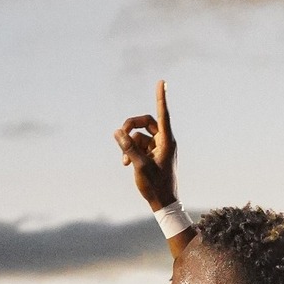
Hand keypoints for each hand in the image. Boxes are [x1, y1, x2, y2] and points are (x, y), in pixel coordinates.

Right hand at [113, 79, 177, 210]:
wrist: (163, 202)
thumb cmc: (155, 185)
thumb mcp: (139, 166)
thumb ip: (128, 148)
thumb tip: (117, 132)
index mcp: (166, 141)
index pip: (162, 114)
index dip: (160, 97)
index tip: (162, 81)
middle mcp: (163, 140)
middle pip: (145, 122)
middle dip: (130, 127)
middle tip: (118, 134)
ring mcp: (158, 147)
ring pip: (138, 136)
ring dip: (128, 145)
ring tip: (124, 161)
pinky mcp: (152, 154)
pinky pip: (138, 145)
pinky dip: (130, 152)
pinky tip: (126, 164)